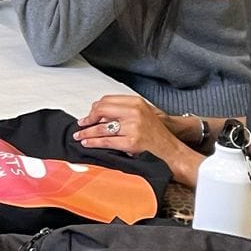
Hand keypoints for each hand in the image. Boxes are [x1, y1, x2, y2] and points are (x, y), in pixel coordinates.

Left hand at [74, 94, 197, 178]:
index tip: (89, 115)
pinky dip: (93, 142)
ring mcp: (133, 127)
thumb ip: (124, 110)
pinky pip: (106, 141)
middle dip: (88, 119)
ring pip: (101, 128)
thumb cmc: (156, 134)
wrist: (171, 150)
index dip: (94, 108)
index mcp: (136, 102)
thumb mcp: (143, 114)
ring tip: (79, 136)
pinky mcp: (131, 142)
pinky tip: (87, 143)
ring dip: (87, 132)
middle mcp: (134, 112)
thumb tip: (100, 112)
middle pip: (101, 111)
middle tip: (81, 124)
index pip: (107, 100)